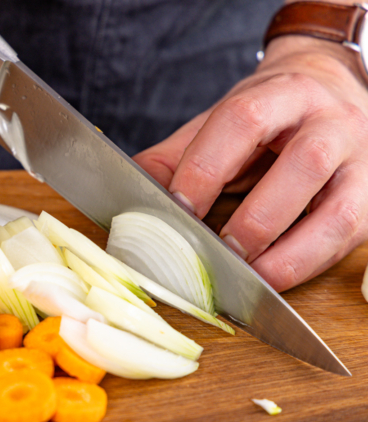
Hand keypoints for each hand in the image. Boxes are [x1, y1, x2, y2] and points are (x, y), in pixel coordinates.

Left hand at [133, 35, 367, 291]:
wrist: (332, 89)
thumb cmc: (269, 116)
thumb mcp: (219, 122)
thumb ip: (176, 156)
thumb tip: (128, 194)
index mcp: (281, 93)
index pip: (244, 122)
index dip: (207, 168)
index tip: (177, 209)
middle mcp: (330, 121)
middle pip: (303, 163)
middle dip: (255, 217)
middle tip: (216, 251)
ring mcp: (361, 160)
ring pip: (338, 210)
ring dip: (289, 252)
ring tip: (248, 277)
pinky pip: (347, 237)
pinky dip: (307, 264)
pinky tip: (273, 280)